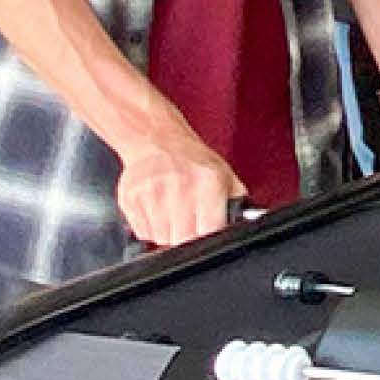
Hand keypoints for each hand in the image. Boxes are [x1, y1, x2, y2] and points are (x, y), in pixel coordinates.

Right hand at [117, 123, 246, 246]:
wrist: (156, 139)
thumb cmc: (193, 160)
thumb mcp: (226, 176)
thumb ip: (237, 204)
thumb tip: (249, 225)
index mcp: (209, 182)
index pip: (210, 231)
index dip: (209, 237)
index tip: (207, 232)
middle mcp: (180, 187)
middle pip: (183, 240)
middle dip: (188, 237)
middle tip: (189, 220)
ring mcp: (152, 193)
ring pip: (162, 239)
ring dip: (168, 233)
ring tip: (173, 211)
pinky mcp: (130, 199)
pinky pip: (142, 233)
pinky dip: (150, 228)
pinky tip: (157, 209)